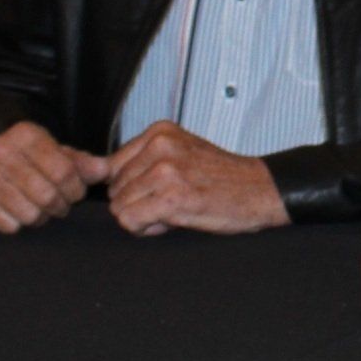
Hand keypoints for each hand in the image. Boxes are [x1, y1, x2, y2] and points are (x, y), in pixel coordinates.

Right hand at [0, 121, 105, 232]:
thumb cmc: (28, 156)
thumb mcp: (56, 151)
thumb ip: (82, 162)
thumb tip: (103, 172)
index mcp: (25, 134)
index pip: (64, 171)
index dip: (76, 188)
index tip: (76, 192)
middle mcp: (0, 151)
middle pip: (47, 195)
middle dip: (61, 205)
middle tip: (60, 204)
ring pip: (29, 213)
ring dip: (41, 217)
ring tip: (40, 208)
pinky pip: (8, 225)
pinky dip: (18, 223)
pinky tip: (18, 211)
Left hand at [102, 121, 286, 235]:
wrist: (260, 191)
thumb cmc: (222, 177)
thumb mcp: (182, 152)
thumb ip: (144, 158)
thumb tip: (100, 175)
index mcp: (160, 132)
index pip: (113, 166)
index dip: (131, 187)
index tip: (156, 191)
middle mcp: (159, 146)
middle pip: (114, 188)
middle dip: (136, 203)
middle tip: (168, 203)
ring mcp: (164, 171)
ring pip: (119, 206)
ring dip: (143, 217)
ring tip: (173, 211)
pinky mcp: (170, 198)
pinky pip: (130, 221)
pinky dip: (147, 229)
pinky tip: (172, 221)